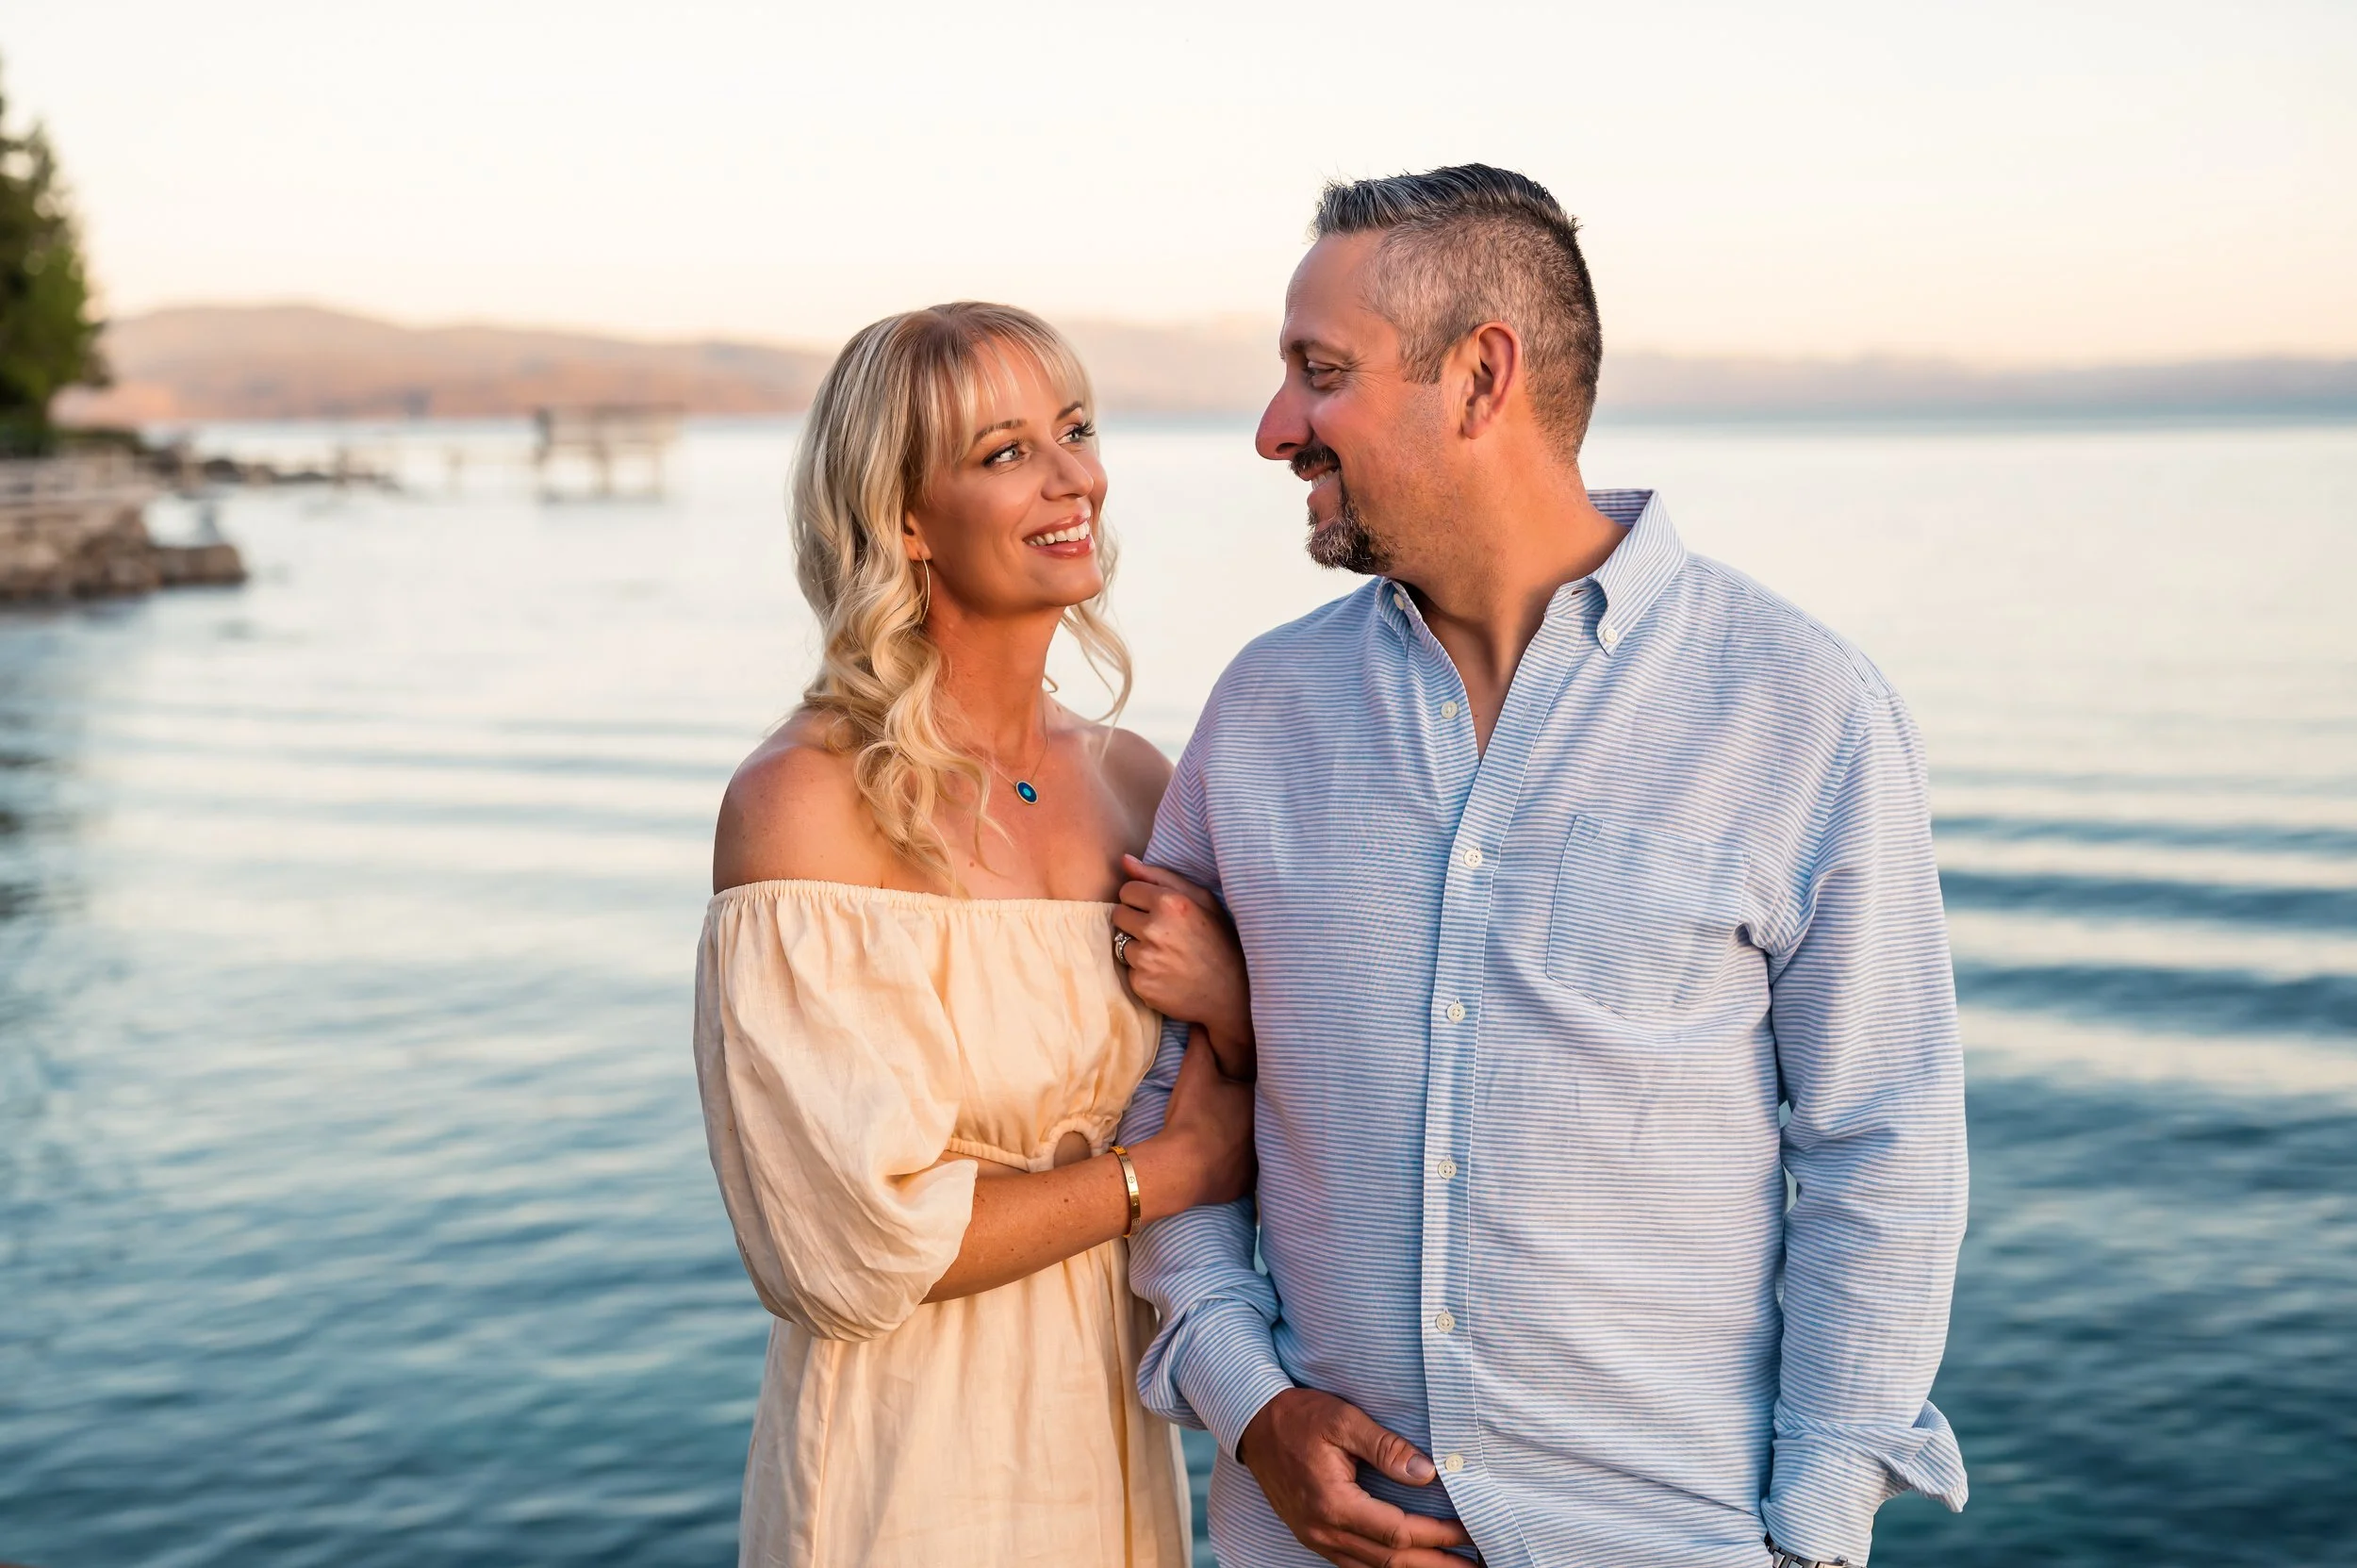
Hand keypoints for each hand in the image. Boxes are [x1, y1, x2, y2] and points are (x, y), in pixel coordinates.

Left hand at [1115, 855, 1255, 1078]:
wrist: (1231, 994)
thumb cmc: (1220, 941)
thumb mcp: (1202, 900)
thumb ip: (1160, 876)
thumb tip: (1124, 860)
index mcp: (1170, 903)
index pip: (1127, 891)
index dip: (1141, 900)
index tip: (1157, 912)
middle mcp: (1154, 929)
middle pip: (1118, 915)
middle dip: (1134, 921)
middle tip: (1161, 934)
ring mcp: (1146, 959)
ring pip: (1121, 943)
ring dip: (1137, 947)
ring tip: (1165, 955)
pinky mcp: (1140, 984)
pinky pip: (1128, 970)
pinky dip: (1142, 972)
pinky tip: (1164, 973)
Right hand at [1131, 1028, 1254, 1219]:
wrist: (1180, 1166)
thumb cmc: (1191, 1116)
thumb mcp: (1195, 1071)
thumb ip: (1202, 1042)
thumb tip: (1202, 1020)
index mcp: (1261, 1102)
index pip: (1265, 1089)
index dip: (1252, 1086)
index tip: (1241, 1085)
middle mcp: (1269, 1132)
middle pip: (1264, 1118)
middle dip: (1255, 1114)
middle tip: (1236, 1111)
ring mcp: (1260, 1162)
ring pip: (1260, 1147)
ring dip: (1249, 1142)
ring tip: (1232, 1137)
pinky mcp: (1248, 1185)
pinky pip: (1247, 1173)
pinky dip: (1239, 1168)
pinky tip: (1229, 1163)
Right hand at [1238, 1388, 1475, 1566]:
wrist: (1251, 1423)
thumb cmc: (1297, 1416)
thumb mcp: (1342, 1419)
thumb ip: (1385, 1447)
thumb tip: (1426, 1473)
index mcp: (1333, 1504)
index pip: (1398, 1532)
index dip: (1438, 1536)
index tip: (1469, 1531)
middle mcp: (1323, 1531)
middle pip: (1391, 1561)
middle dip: (1436, 1564)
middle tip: (1475, 1566)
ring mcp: (1315, 1538)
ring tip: (1451, 1567)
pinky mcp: (1313, 1535)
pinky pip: (1355, 1564)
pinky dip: (1387, 1567)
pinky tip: (1409, 1563)